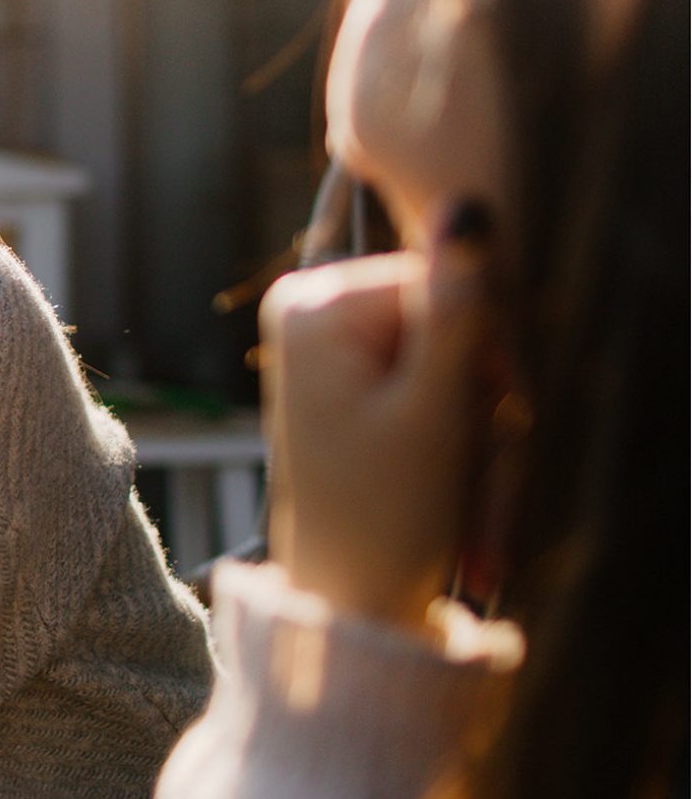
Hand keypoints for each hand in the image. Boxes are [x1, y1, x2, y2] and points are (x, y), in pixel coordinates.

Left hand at [259, 203, 494, 626]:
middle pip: (450, 317)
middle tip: (464, 462)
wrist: (352, 596)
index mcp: (316, 303)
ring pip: (453, 356)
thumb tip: (469, 202)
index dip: (487, 350)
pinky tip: (446, 477)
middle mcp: (310, 307)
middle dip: (480, 393)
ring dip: (476, 421)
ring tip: (451, 481)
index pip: (450, 282)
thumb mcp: (437, 408)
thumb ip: (458, 306)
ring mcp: (327, 341)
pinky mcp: (349, 376)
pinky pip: (434, 382)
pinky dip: (458, 430)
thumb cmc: (388, 514)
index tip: (483, 415)